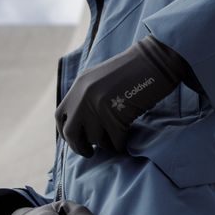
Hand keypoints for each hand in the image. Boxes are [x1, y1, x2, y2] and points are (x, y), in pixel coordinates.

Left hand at [54, 35, 192, 156]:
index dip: (65, 132)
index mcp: (78, 86)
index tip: (74, 140)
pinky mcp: (116, 117)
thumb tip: (80, 121)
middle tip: (89, 152)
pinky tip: (125, 142)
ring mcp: (99, 108)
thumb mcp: (100, 77)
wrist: (154, 61)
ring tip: (114, 140)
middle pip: (71, 133)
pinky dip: (120, 145)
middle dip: (79, 147)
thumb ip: (86, 96)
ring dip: (105, 144)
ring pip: (95, 139)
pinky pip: (115, 141)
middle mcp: (84, 97)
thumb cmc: (132, 69)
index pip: (60, 116)